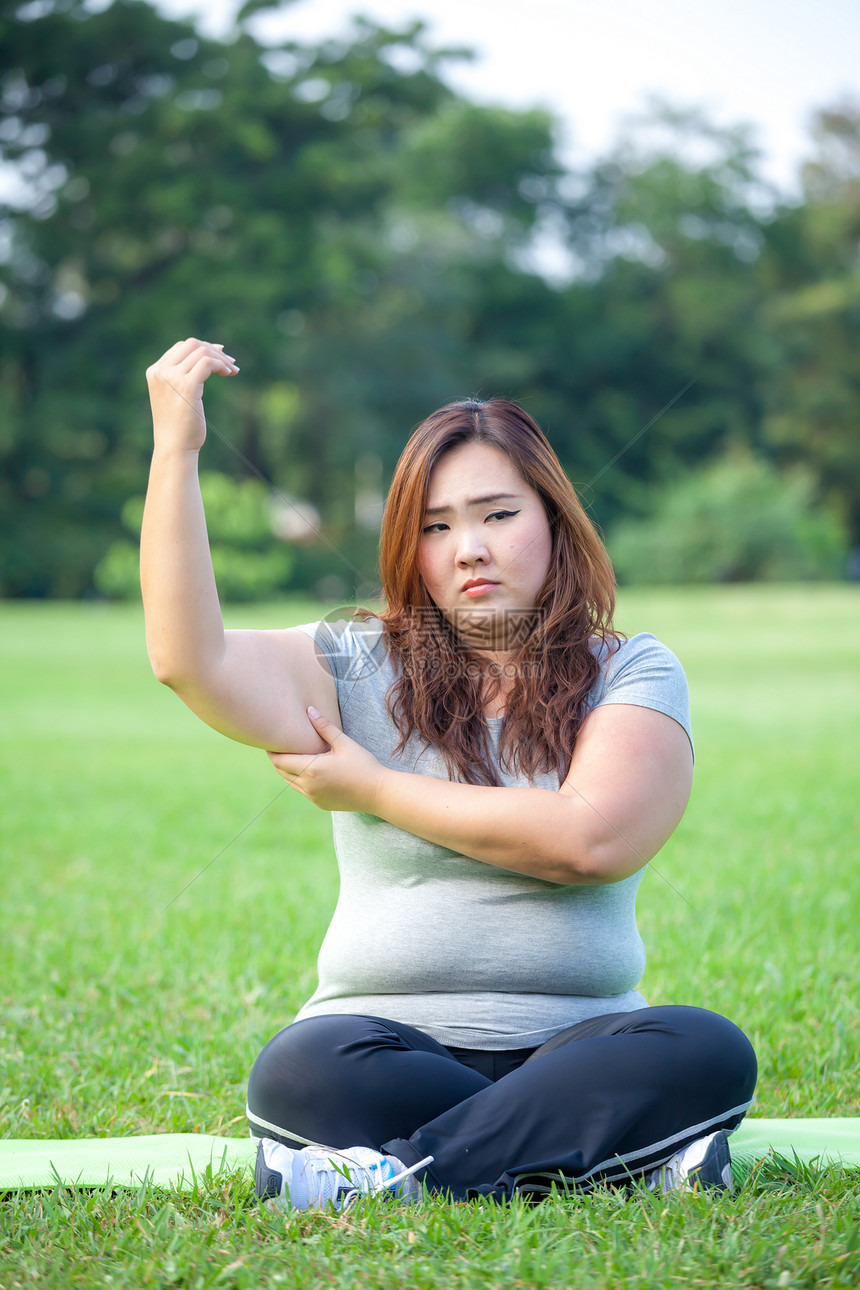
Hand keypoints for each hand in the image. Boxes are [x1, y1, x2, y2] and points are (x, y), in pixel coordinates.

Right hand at [145, 337, 238, 452]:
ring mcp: (171, 377)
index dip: (203, 348)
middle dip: (213, 350)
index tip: (220, 355)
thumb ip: (183, 378)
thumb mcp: (176, 397)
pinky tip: (229, 373)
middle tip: (230, 362)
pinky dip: (221, 365)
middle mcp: (160, 371)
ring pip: (201, 352)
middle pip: (191, 344)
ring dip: (221, 359)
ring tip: (233, 370)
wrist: (174, 447)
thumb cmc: (179, 427)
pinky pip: (208, 363)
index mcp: (154, 372)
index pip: (181, 348)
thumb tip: (206, 361)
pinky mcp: (186, 386)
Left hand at [268, 707, 387, 813]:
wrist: (378, 793)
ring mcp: (313, 797)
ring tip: (291, 755)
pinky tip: (308, 769)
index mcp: (311, 769)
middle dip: (278, 759)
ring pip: (290, 782)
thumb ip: (324, 727)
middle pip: (281, 771)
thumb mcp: (344, 743)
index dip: (272, 751)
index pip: (279, 761)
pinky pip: (302, 790)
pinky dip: (299, 780)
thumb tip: (309, 709)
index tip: (270, 740)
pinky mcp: (319, 804)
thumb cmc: (363, 765)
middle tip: (278, 745)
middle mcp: (308, 786)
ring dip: (288, 770)